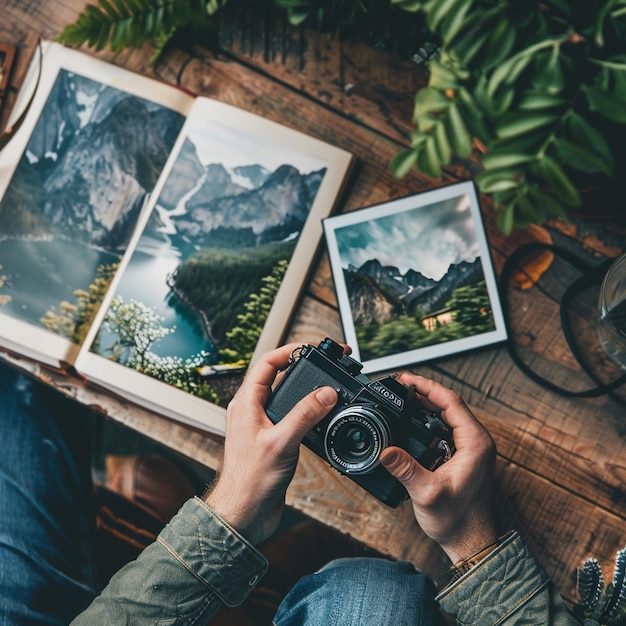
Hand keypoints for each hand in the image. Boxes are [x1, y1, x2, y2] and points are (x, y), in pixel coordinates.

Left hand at [205, 343, 337, 544]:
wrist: (244, 514)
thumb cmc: (249, 481)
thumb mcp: (281, 442)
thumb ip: (305, 415)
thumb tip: (326, 393)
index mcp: (246, 403)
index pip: (267, 363)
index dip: (290, 350)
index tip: (312, 347)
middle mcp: (252, 410)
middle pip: (277, 376)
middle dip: (301, 366)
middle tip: (325, 362)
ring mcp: (262, 425)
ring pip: (285, 397)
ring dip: (305, 389)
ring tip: (326, 384)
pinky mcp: (273, 441)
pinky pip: (291, 417)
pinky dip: (307, 412)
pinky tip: (321, 417)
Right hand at [380, 374, 497, 562]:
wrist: (470, 542)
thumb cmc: (458, 521)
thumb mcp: (427, 493)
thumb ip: (406, 469)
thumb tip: (386, 450)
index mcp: (475, 443)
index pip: (451, 401)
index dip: (426, 387)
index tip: (406, 380)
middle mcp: (477, 441)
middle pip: (449, 404)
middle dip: (423, 392)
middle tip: (400, 386)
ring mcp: (472, 448)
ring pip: (448, 414)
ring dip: (426, 405)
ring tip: (403, 399)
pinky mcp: (465, 456)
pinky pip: (446, 428)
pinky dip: (429, 420)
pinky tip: (413, 422)